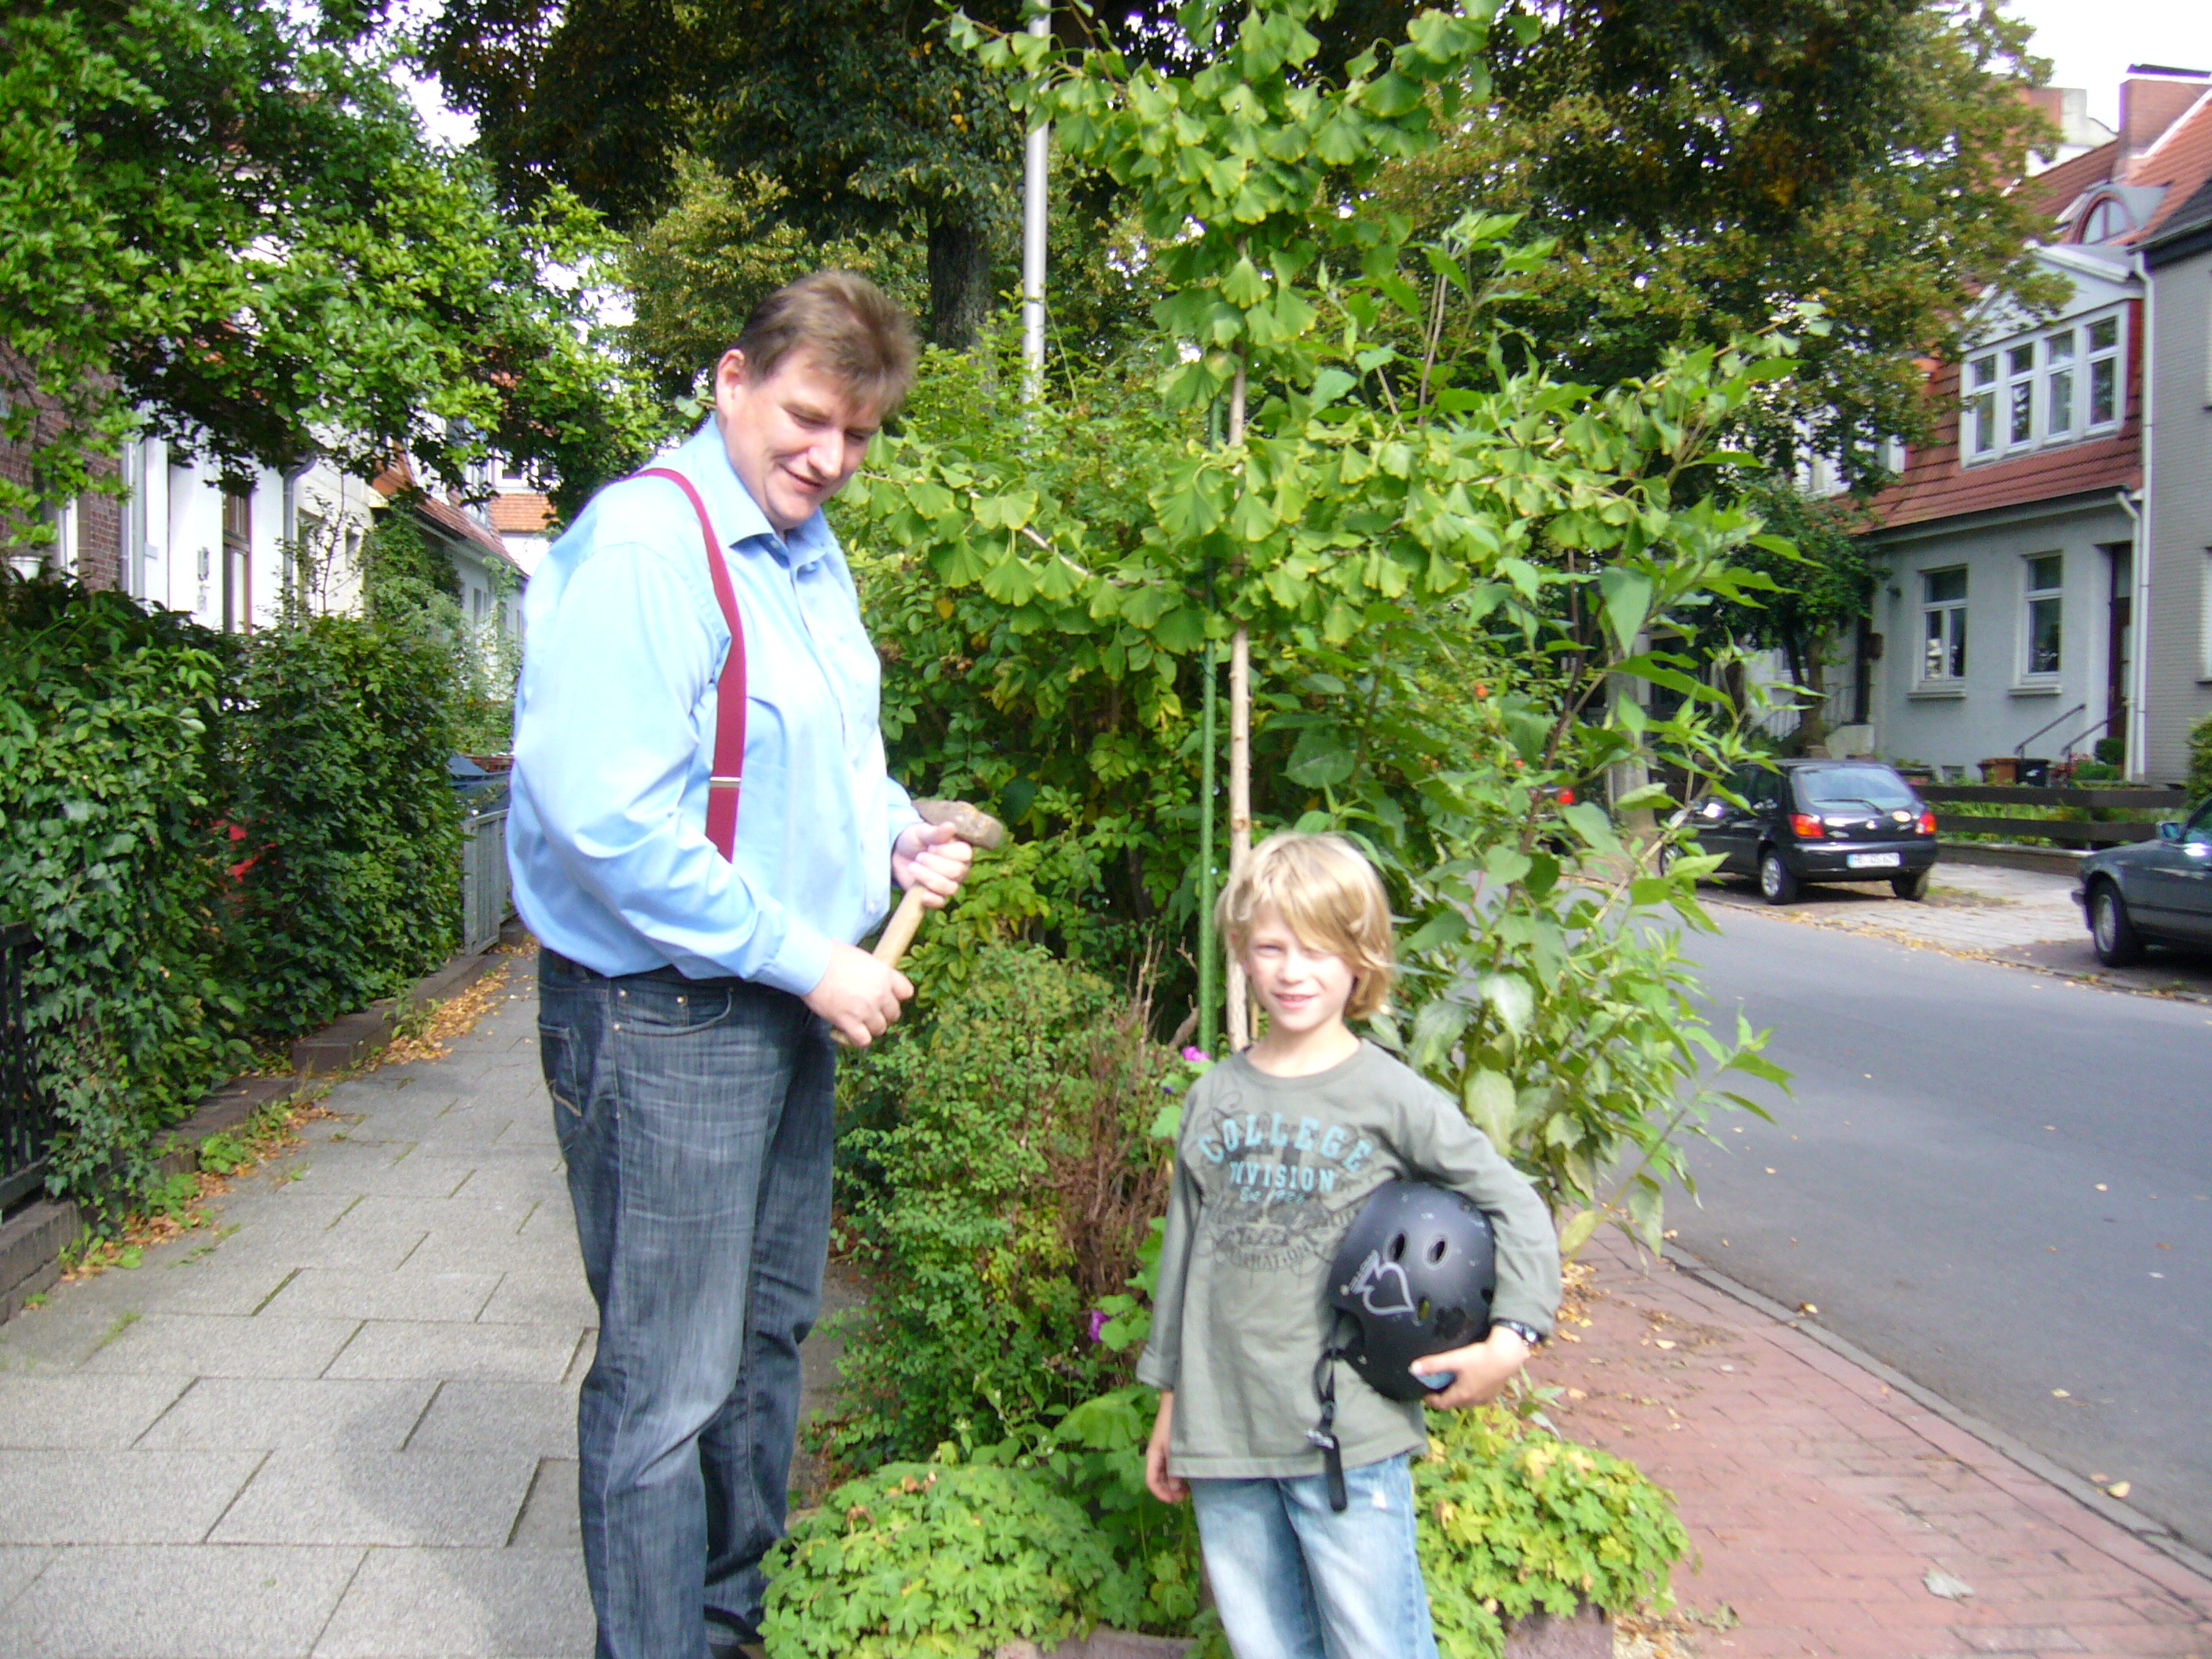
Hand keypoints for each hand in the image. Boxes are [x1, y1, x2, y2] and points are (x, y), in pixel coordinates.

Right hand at [802, 940, 912, 1047]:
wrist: (812, 964)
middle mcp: (880, 993)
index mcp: (885, 975)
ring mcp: (866, 1009)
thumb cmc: (832, 956)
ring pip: (880, 1029)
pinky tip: (850, 1032)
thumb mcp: (862, 959)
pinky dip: (858, 1039)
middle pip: (893, 1014)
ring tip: (857, 1021)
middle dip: (882, 1014)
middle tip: (868, 1010)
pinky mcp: (849, 1022)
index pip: (906, 992)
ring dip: (870, 1027)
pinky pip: (863, 1040)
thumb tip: (873, 983)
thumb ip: (874, 974)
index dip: (896, 997)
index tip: (886, 998)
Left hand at [892, 820, 973, 910]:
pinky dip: (932, 900)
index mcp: (960, 850)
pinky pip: (941, 903)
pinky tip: (922, 895)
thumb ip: (935, 832)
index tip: (931, 846)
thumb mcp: (921, 832)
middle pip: (957, 872)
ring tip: (913, 867)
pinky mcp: (937, 896)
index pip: (965, 854)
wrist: (898, 853)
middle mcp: (960, 868)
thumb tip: (951, 826)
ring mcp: (950, 883)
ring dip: (929, 878)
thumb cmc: (914, 839)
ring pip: (950, 888)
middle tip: (919, 857)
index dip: (947, 852)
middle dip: (934, 864)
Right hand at [1144, 1390, 1186, 1504]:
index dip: (1161, 1494)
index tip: (1175, 1500)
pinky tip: (1188, 1476)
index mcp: (1152, 1456)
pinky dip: (1177, 1475)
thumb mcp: (1172, 1448)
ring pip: (1165, 1475)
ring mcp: (1164, 1452)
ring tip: (1188, 1489)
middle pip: (1158, 1480)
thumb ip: (1173, 1468)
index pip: (1151, 1482)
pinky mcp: (1171, 1447)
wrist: (1176, 1401)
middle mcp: (1156, 1456)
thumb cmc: (1173, 1423)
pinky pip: (1171, 1467)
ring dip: (1174, 1484)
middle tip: (1185, 1497)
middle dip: (1169, 1491)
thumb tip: (1174, 1487)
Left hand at [1413, 1325, 1533, 1410]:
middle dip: (1445, 1398)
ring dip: (1459, 1396)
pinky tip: (1472, 1381)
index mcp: (1461, 1395)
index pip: (1442, 1404)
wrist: (1507, 1356)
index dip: (1431, 1401)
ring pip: (1468, 1401)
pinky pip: (1479, 1397)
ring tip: (1454, 1384)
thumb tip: (1413, 1369)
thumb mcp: (1454, 1359)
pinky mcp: (1495, 1393)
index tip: (1425, 1395)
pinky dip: (1471, 1392)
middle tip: (1438, 1386)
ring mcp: (1486, 1398)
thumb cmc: (1479, 1358)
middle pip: (1455, 1403)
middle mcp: (1473, 1401)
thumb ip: (1433, 1364)